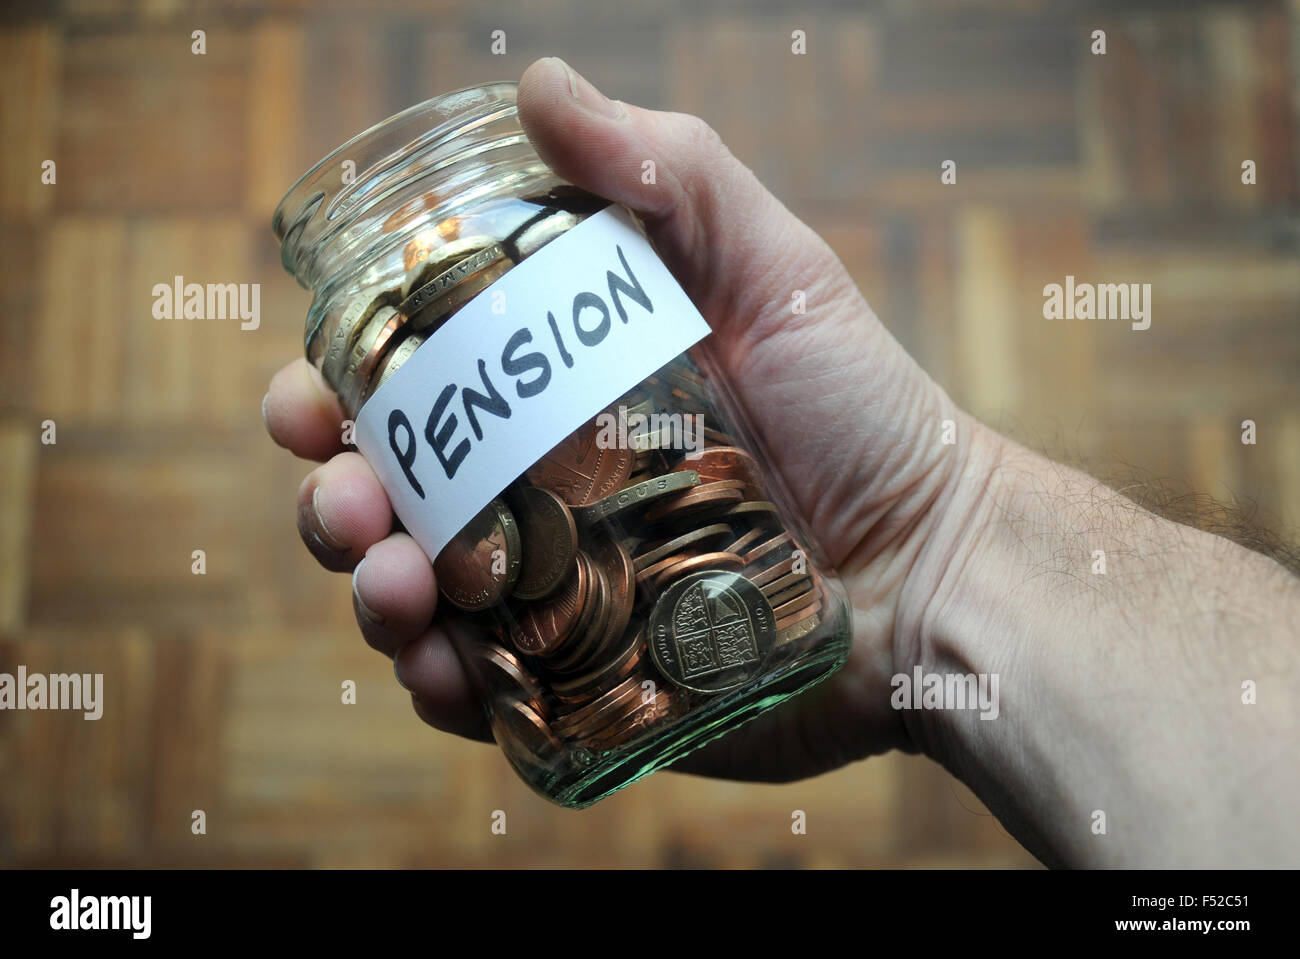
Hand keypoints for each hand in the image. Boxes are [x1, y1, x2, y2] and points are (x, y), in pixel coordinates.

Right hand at [263, 57, 976, 781]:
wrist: (933, 570)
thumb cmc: (861, 412)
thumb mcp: (772, 268)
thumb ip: (667, 173)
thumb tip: (537, 84)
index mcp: (560, 395)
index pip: (418, 387)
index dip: (343, 386)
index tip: (313, 393)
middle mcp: (544, 491)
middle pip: (396, 494)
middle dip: (338, 495)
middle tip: (347, 498)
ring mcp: (559, 591)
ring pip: (422, 594)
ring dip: (374, 590)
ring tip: (393, 584)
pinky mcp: (588, 680)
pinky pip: (487, 692)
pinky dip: (441, 685)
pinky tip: (440, 667)